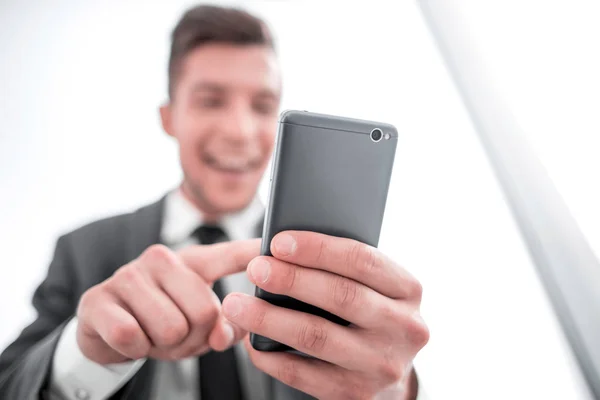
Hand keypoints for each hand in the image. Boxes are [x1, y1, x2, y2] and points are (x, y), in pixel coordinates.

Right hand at [76, 240, 259, 363]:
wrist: (106, 329)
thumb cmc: (164, 320)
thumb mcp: (201, 324)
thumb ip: (227, 327)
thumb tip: (224, 335)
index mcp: (193, 261)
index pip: (229, 254)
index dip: (252, 252)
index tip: (273, 245)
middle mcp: (162, 258)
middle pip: (205, 313)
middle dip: (195, 339)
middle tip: (178, 334)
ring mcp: (128, 275)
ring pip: (170, 328)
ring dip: (164, 347)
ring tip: (154, 334)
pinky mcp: (98, 299)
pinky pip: (131, 335)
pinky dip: (136, 348)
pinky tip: (131, 337)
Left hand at [222, 232, 428, 399]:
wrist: (391, 372)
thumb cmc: (373, 314)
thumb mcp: (376, 288)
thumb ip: (346, 268)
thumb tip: (286, 250)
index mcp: (408, 290)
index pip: (362, 260)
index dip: (318, 248)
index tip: (278, 242)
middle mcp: (404, 328)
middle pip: (341, 296)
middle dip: (292, 280)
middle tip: (255, 269)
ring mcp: (382, 365)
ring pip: (318, 336)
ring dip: (270, 319)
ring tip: (237, 304)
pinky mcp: (357, 395)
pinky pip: (304, 374)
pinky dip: (272, 357)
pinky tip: (251, 342)